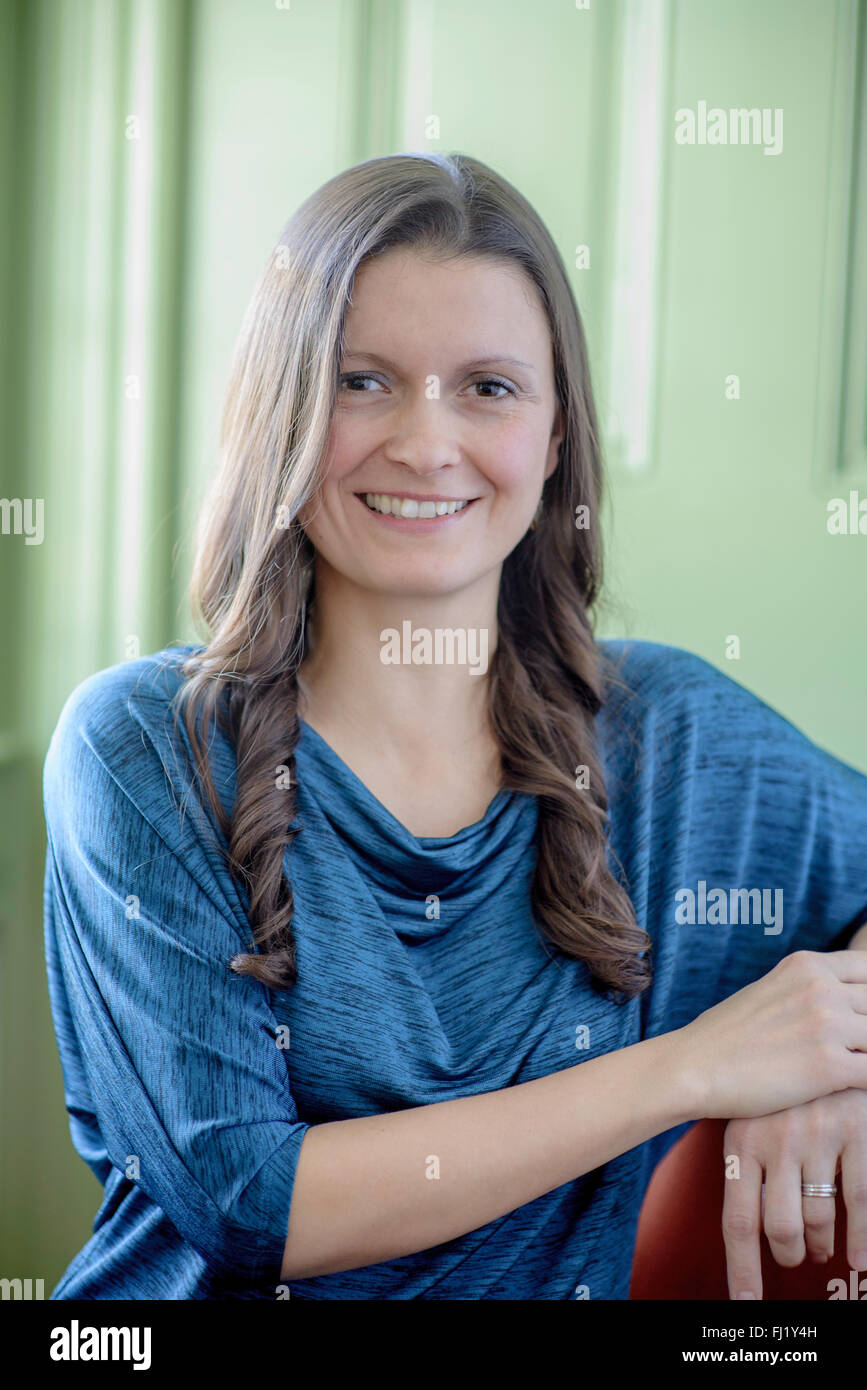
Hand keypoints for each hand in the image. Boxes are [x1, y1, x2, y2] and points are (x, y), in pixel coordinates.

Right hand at [675, 950, 866, 1117]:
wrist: (694, 1067)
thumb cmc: (727, 1037)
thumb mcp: (772, 990)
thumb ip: (811, 989)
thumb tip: (846, 1005)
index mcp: (807, 965)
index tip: (859, 1017)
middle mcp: (821, 987)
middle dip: (866, 1031)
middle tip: (850, 1048)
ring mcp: (827, 1025)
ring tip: (849, 1069)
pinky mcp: (829, 1066)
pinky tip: (849, 1089)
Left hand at [722, 1089, 866, 1298]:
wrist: (823, 1042)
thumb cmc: (784, 1093)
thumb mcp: (754, 1119)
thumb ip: (750, 1167)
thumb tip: (751, 1232)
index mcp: (742, 1140)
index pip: (739, 1220)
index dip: (743, 1268)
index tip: (746, 1301)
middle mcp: (776, 1140)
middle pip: (781, 1227)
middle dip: (789, 1253)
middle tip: (794, 1257)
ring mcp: (817, 1136)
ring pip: (819, 1218)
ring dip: (821, 1244)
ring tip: (820, 1247)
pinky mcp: (854, 1131)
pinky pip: (858, 1201)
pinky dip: (861, 1238)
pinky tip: (859, 1257)